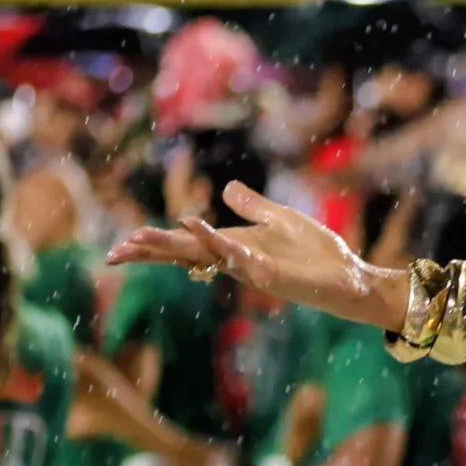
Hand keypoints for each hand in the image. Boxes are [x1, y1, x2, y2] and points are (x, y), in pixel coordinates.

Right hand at [110, 182, 406, 330]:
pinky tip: (195, 227)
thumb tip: (225, 190)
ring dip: (173, 247)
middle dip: (151, 252)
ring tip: (139, 239)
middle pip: (185, 254)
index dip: (157, 244)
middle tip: (113, 254)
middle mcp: (237, 258)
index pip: (188, 244)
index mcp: (236, 245)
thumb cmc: (320, 253)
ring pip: (203, 256)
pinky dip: (216, 242)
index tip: (122, 244)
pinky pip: (237, 255)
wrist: (353, 275)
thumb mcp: (282, 219)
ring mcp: (251, 267)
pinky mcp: (270, 273)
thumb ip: (253, 205)